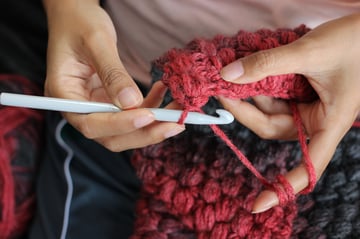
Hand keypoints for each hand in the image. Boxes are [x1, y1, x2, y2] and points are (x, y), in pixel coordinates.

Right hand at [43, 0, 183, 150]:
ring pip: (125, 130)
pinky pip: (132, 112)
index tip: (148, 116)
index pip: (91, 123)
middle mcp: (79, 108)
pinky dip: (150, 107)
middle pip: (110, 135)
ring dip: (153, 124)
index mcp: (64, 96)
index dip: (121, 125)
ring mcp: (95, 106)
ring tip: (179, 112)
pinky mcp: (109, 101)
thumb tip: (132, 103)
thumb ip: (113, 73)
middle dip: (144, 133)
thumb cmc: (79, 22)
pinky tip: (163, 92)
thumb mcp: (97, 42)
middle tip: (174, 124)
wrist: (76, 15)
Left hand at [219, 14, 359, 212]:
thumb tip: (227, 75)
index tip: (256, 205)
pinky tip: (245, 69)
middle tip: (219, 87)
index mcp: (328, 123)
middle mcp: (315, 119)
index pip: (308, 166)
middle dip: (243, 109)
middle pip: (270, 126)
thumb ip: (267, 64)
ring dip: (247, 92)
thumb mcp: (309, 53)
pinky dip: (257, 83)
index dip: (283, 188)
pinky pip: (272, 93)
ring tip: (230, 71)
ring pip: (268, 108)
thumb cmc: (356, 41)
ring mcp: (306, 105)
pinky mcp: (300, 91)